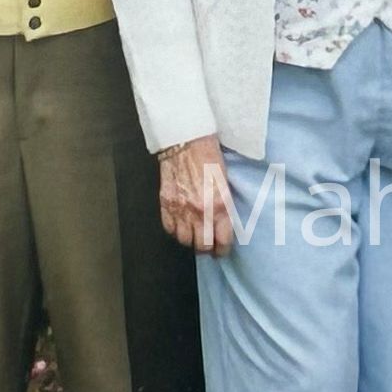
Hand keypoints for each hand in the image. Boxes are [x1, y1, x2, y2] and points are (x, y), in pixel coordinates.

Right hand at [158, 135, 235, 255]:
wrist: (186, 140)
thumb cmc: (208, 156)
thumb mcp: (225, 183)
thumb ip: (223, 206)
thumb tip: (222, 224)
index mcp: (220, 205)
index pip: (222, 241)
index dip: (222, 250)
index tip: (222, 250)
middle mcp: (200, 211)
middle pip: (202, 246)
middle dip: (206, 248)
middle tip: (208, 245)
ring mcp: (181, 209)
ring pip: (184, 240)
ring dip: (190, 240)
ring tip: (193, 235)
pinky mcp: (166, 204)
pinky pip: (169, 228)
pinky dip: (174, 230)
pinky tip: (180, 225)